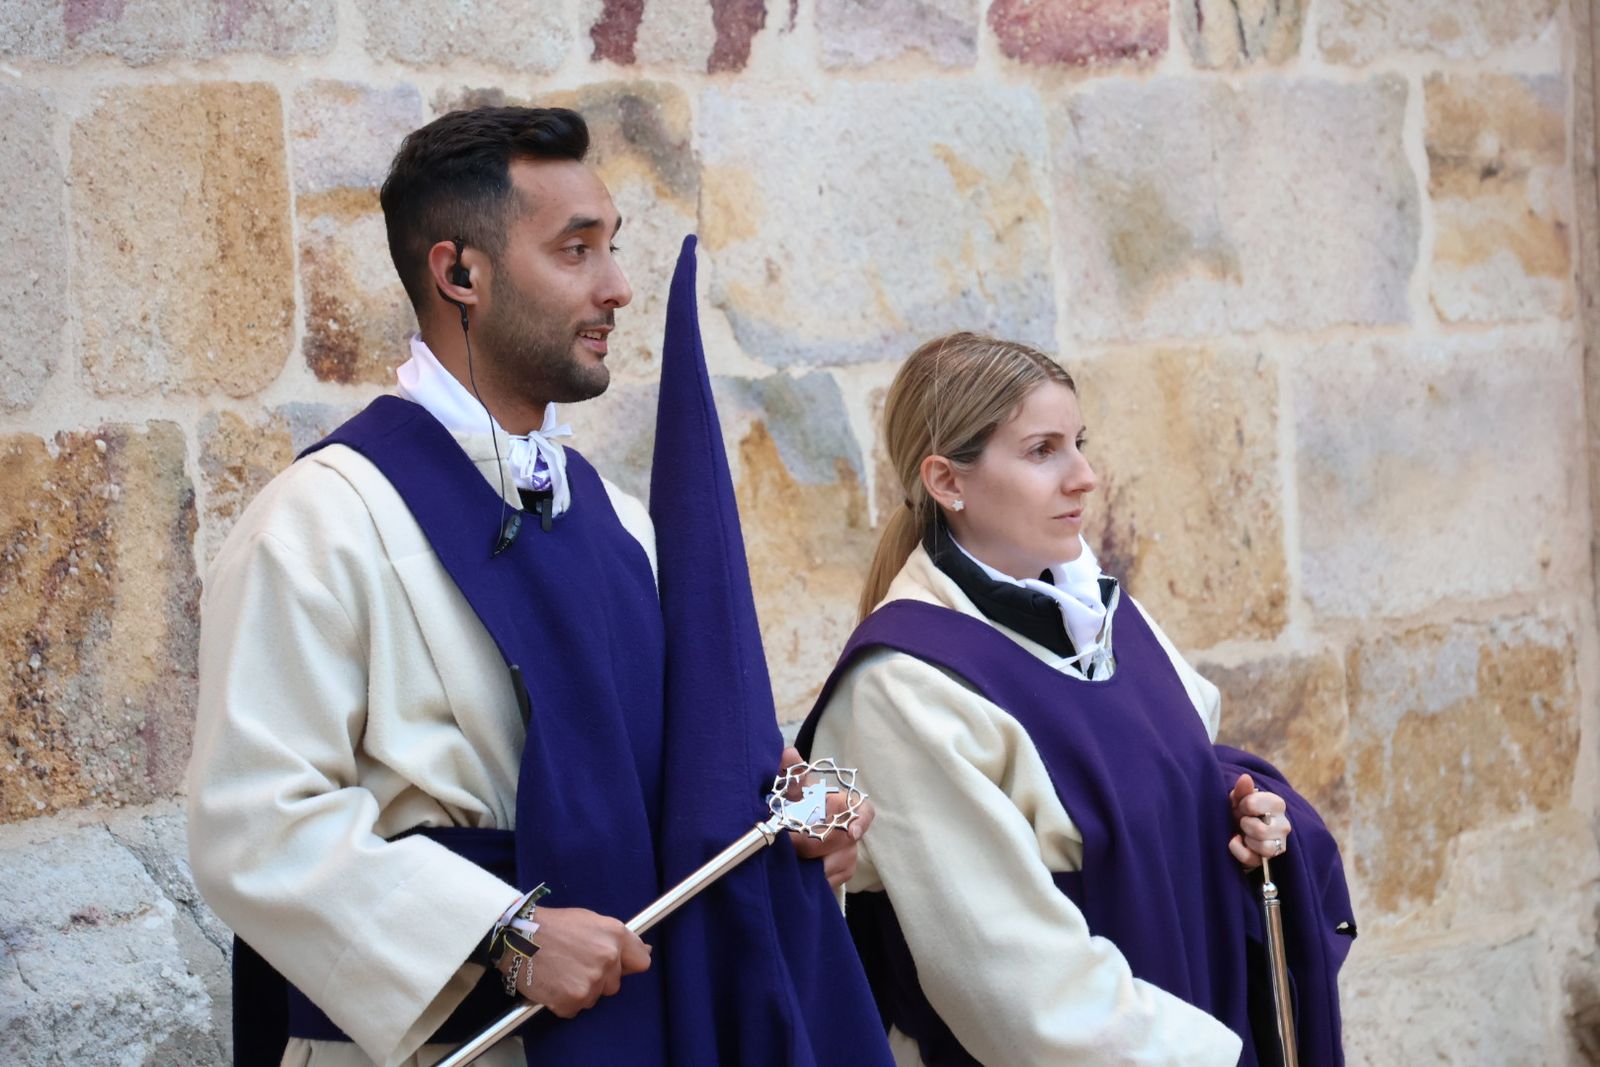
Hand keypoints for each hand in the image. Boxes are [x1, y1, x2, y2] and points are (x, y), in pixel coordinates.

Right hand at [500, 906, 650, 1017]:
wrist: (517, 937)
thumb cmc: (552, 926)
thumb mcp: (591, 920)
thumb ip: (617, 938)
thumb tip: (646, 952)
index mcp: (614, 935)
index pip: (641, 961)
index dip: (627, 965)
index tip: (615, 965)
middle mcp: (608, 959)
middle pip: (615, 984)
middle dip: (599, 978)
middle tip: (575, 964)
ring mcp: (591, 982)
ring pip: (595, 997)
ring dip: (581, 990)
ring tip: (561, 972)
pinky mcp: (572, 1001)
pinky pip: (575, 1008)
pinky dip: (564, 1001)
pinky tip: (553, 984)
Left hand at [778, 745, 875, 887]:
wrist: (789, 832)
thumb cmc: (796, 805)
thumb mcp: (791, 790)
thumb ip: (790, 772)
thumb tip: (789, 754)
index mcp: (841, 806)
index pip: (864, 812)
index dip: (861, 821)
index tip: (852, 832)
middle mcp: (849, 830)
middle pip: (843, 841)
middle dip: (813, 842)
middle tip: (789, 841)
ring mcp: (847, 853)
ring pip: (837, 862)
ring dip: (813, 862)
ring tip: (790, 857)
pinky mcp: (841, 873)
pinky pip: (833, 878)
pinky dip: (817, 877)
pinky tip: (802, 873)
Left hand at [1227, 773, 1291, 869]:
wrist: (1236, 831)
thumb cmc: (1240, 811)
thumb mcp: (1238, 799)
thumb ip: (1242, 789)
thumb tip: (1245, 778)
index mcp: (1277, 804)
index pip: (1257, 805)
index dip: (1244, 805)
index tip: (1242, 806)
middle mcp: (1284, 825)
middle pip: (1261, 830)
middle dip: (1245, 824)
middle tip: (1242, 821)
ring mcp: (1279, 843)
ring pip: (1265, 847)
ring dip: (1247, 839)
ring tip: (1244, 833)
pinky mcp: (1268, 859)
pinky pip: (1252, 858)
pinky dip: (1238, 850)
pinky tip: (1236, 841)